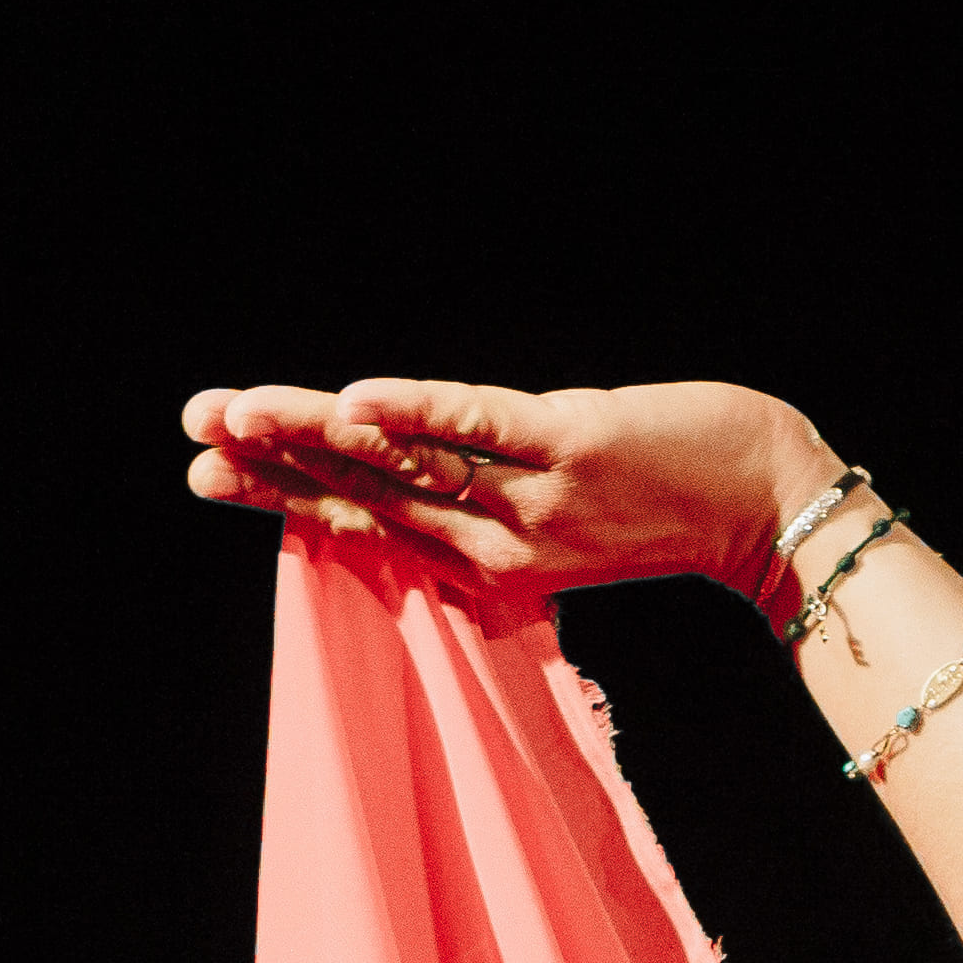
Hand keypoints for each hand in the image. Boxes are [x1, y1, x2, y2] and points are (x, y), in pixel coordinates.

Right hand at [180, 375, 841, 611]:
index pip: (365, 521)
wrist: (771, 509)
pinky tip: (354, 402)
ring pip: (403, 464)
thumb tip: (418, 475)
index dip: (282, 496)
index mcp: (488, 561)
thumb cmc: (668, 505)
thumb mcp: (568, 520)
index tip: (205, 474)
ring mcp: (534, 496)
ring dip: (315, 436)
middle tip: (191, 445)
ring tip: (238, 416)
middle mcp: (499, 540)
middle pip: (363, 494)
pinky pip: (481, 429)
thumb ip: (495, 507)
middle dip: (271, 465)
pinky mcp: (576, 446)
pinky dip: (415, 415)